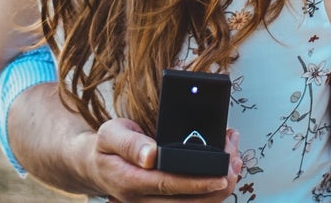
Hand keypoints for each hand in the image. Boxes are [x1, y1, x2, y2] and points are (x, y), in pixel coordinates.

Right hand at [79, 119, 241, 201]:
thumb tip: (151, 155)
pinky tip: (223, 171)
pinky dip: (209, 191)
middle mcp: (142, 200)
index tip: (221, 175)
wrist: (93, 166)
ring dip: (217, 190)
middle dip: (217, 185)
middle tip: (237, 161)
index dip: (197, 183)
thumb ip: (130, 143)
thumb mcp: (110, 134)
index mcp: (130, 181)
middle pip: (186, 202)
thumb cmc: (105, 147)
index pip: (169, 185)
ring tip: (235, 162)